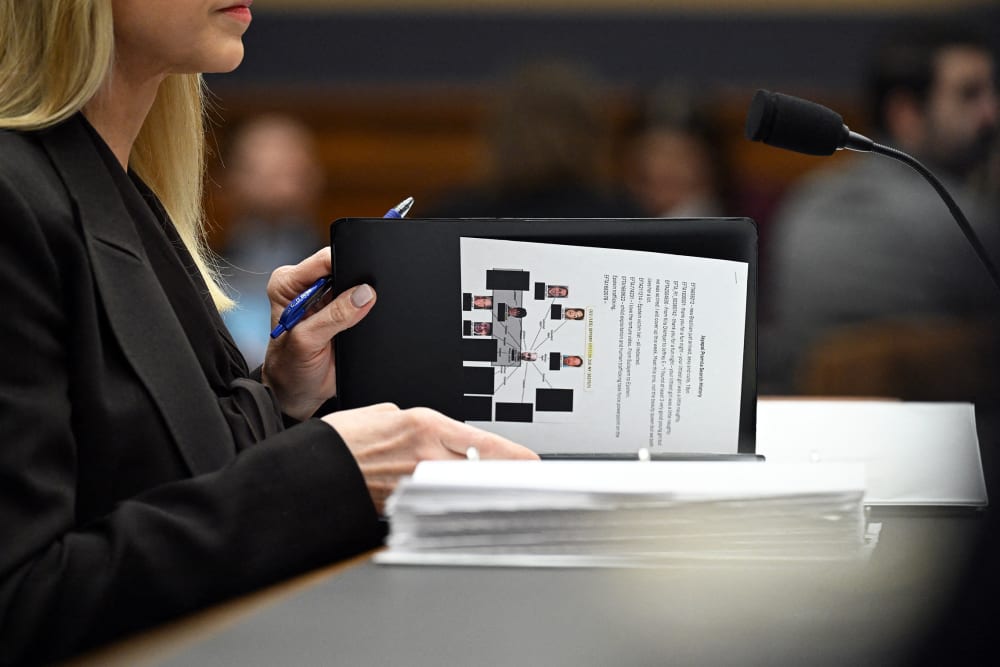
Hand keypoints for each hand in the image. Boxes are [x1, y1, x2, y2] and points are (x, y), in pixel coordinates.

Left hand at [261, 248, 375, 420]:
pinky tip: (361, 324)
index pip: (324, 260)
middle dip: (356, 282)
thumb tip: (364, 294)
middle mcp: (306, 286)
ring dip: (361, 299)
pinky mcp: (342, 312)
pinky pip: (361, 302)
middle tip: (360, 305)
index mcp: (288, 284)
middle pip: (343, 268)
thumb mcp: (307, 342)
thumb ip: (334, 316)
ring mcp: (326, 299)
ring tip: (354, 322)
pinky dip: (366, 311)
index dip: (346, 264)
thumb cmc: (289, 369)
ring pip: (355, 285)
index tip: (363, 279)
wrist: (298, 393)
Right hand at [322, 404, 538, 513]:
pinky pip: (436, 503)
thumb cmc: (341, 439)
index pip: (484, 443)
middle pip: (482, 470)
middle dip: (505, 476)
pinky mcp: (404, 506)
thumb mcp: (384, 415)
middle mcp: (425, 457)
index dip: (514, 456)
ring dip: (481, 491)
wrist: (311, 470)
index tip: (533, 463)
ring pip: (463, 489)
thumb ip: (417, 425)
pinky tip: (458, 506)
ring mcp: (416, 484)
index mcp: (424, 426)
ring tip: (496, 492)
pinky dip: (450, 504)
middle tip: (525, 481)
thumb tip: (436, 437)